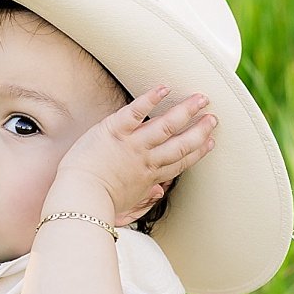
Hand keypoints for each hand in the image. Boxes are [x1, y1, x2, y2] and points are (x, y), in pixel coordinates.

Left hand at [52, 88, 215, 225]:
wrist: (80, 197)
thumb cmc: (97, 203)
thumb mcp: (127, 205)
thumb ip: (144, 197)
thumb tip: (158, 191)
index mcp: (149, 177)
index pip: (180, 162)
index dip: (198, 151)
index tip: (210, 142)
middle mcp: (147, 159)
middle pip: (181, 144)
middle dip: (199, 130)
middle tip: (213, 118)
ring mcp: (133, 144)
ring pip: (167, 125)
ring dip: (186, 111)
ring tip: (201, 99)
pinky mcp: (115, 130)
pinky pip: (136, 112)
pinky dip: (151, 99)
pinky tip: (164, 88)